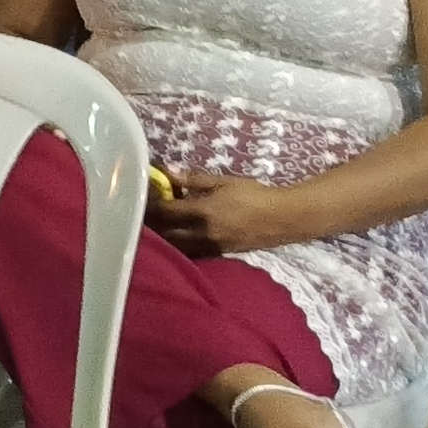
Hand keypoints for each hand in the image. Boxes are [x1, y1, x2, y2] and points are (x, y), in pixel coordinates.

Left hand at [148, 170, 307, 257]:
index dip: (152, 206)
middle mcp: (203, 233)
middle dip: (155, 227)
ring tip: (160, 228)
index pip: (166, 212)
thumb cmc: (254, 194)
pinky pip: (194, 253)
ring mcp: (212, 246)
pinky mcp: (221, 254)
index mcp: (202, 212)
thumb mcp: (224, 182)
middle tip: (148, 217)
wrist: (283, 217)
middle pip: (167, 235)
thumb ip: (194, 180)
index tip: (143, 200)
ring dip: (167, 239)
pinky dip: (183, 246)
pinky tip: (181, 237)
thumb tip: (169, 173)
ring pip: (179, 247)